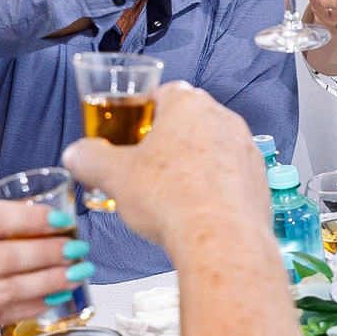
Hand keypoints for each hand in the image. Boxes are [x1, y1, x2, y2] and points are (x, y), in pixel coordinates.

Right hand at [0, 203, 74, 335]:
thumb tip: (11, 224)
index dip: (27, 219)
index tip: (56, 218)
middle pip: (1, 259)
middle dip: (47, 253)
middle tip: (76, 247)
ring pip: (3, 291)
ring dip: (48, 282)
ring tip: (76, 272)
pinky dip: (27, 307)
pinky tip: (51, 299)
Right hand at [64, 83, 268, 249]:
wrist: (220, 241)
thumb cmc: (172, 200)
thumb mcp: (113, 175)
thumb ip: (89, 158)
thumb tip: (77, 155)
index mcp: (188, 104)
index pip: (162, 94)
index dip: (141, 113)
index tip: (130, 133)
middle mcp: (223, 119)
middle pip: (188, 122)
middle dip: (166, 141)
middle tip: (145, 167)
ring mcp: (246, 149)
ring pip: (211, 149)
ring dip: (192, 164)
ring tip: (170, 193)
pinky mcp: (259, 179)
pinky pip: (230, 176)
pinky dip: (214, 187)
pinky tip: (196, 208)